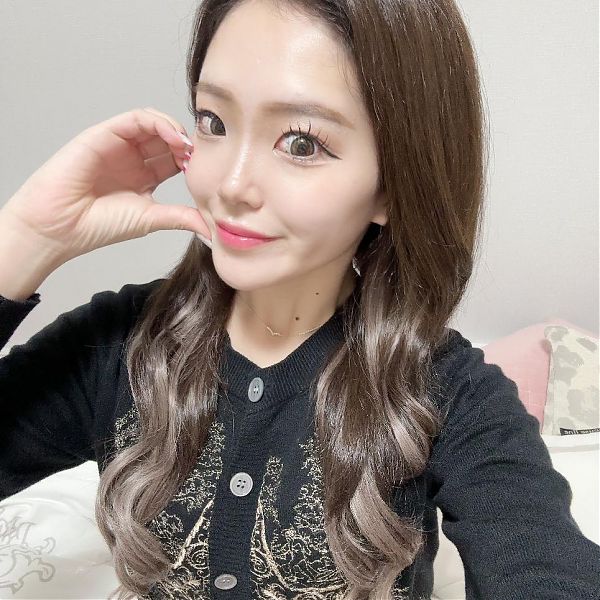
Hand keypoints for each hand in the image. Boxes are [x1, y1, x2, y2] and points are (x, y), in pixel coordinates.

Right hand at [1, 107, 210, 262]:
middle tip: (198, 156)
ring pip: (153, 124)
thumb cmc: (98, 225)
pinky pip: (135, 118)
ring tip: (186, 146)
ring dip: (174, 130)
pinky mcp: (104, 134)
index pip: (174, 160)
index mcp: (143, 178)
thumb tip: (212, 229)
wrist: (60, 226)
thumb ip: (182, 217)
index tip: (205, 172)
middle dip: (186, 144)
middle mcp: (132, 159)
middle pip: (166, 139)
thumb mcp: (151, 219)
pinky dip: (157, 122)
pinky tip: (171, 136)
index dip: (191, 161)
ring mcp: (118, 146)